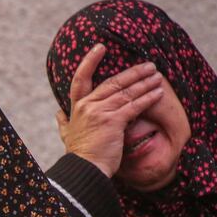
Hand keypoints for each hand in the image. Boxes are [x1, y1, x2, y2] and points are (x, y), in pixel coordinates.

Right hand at [58, 43, 163, 176]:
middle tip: (149, 66)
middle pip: (113, 82)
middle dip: (133, 72)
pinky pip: (134, 105)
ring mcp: (100, 112)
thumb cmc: (79, 154)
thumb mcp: (67, 134)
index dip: (90, 61)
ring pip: (126, 92)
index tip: (100, 47)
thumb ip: (64, 122)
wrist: (84, 169)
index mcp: (76, 107)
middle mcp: (88, 105)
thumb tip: (59, 114)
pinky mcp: (114, 121)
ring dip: (145, 83)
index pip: (81, 79)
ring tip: (158, 76)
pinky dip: (148, 98)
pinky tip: (158, 93)